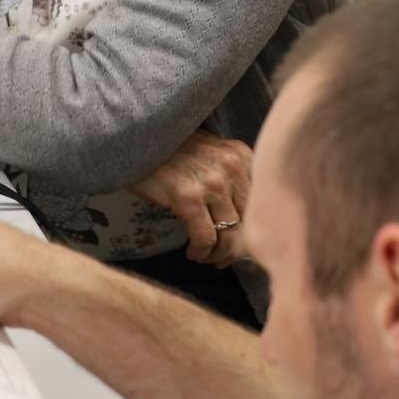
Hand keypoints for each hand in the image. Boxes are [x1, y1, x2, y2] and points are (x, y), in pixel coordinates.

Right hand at [129, 130, 253, 266]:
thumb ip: (231, 180)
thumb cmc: (171, 151)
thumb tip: (245, 223)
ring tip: (206, 256)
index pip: (263, 203)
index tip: (238, 241)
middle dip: (236, 247)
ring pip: (230, 235)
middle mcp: (233, 166)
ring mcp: (212, 182)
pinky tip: (192, 252)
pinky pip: (205, 238)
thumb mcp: (211, 155)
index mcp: (242, 156)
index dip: (253, 228)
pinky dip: (201, 252)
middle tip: (222, 257)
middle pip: (250, 222)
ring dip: (219, 254)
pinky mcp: (189, 197)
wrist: (136, 140)